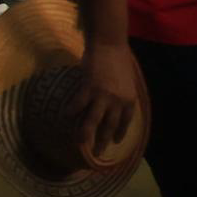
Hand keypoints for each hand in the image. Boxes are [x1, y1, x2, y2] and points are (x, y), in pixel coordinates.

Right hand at [72, 40, 142, 157]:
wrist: (110, 44)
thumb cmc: (119, 59)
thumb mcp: (127, 81)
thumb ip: (122, 95)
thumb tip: (114, 107)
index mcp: (129, 99)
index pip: (126, 122)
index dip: (120, 133)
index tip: (115, 141)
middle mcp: (117, 101)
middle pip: (109, 126)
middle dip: (102, 141)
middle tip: (97, 153)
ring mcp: (103, 96)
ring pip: (92, 121)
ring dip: (85, 134)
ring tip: (79, 143)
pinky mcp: (89, 88)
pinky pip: (78, 105)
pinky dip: (72, 111)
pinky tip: (66, 116)